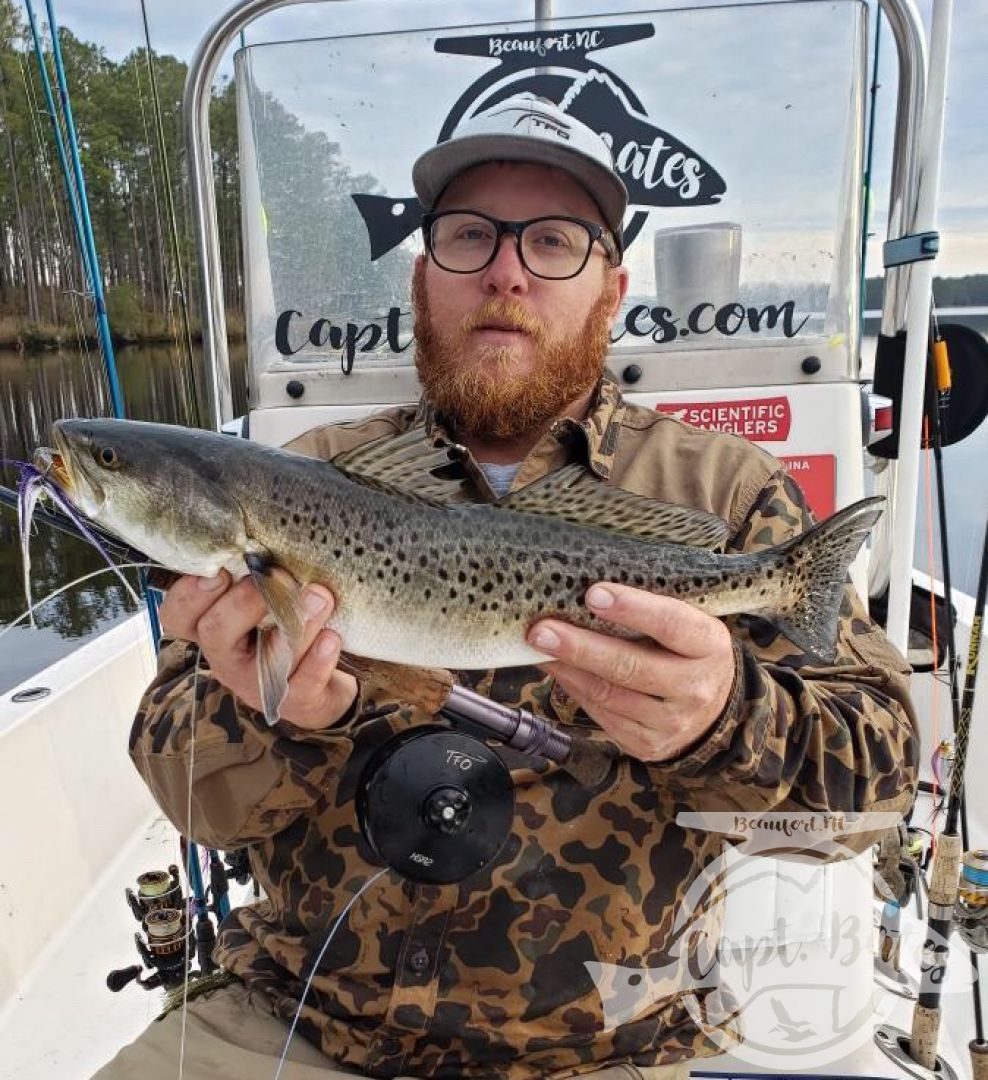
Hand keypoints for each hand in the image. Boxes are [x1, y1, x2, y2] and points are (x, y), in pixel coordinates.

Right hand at [158, 572, 357, 729]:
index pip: (177, 614)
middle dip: (246, 601)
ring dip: (295, 623)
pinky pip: (302, 684)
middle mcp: (227, 656)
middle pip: (215, 631)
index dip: (190, 594)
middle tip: (278, 575)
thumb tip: (270, 533)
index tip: (218, 571)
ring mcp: (259, 683)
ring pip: (267, 657)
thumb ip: (259, 573)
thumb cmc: (286, 625)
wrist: (323, 682)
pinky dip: (318, 659)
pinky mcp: (295, 702)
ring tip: (320, 596)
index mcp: (211, 626)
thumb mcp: (267, 596)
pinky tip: (331, 637)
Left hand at [528, 583, 736, 761]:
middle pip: (631, 667)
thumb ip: (651, 609)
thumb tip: (589, 591)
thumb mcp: (688, 624)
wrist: (711, 710)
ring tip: (538, 648)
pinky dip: (574, 688)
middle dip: (581, 646)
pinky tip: (557, 669)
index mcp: (709, 645)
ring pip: (609, 694)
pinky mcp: (648, 743)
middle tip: (542, 630)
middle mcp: (695, 688)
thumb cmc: (687, 651)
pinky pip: (602, 714)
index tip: (593, 594)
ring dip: (568, 668)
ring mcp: (672, 721)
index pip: (671, 623)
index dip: (632, 609)